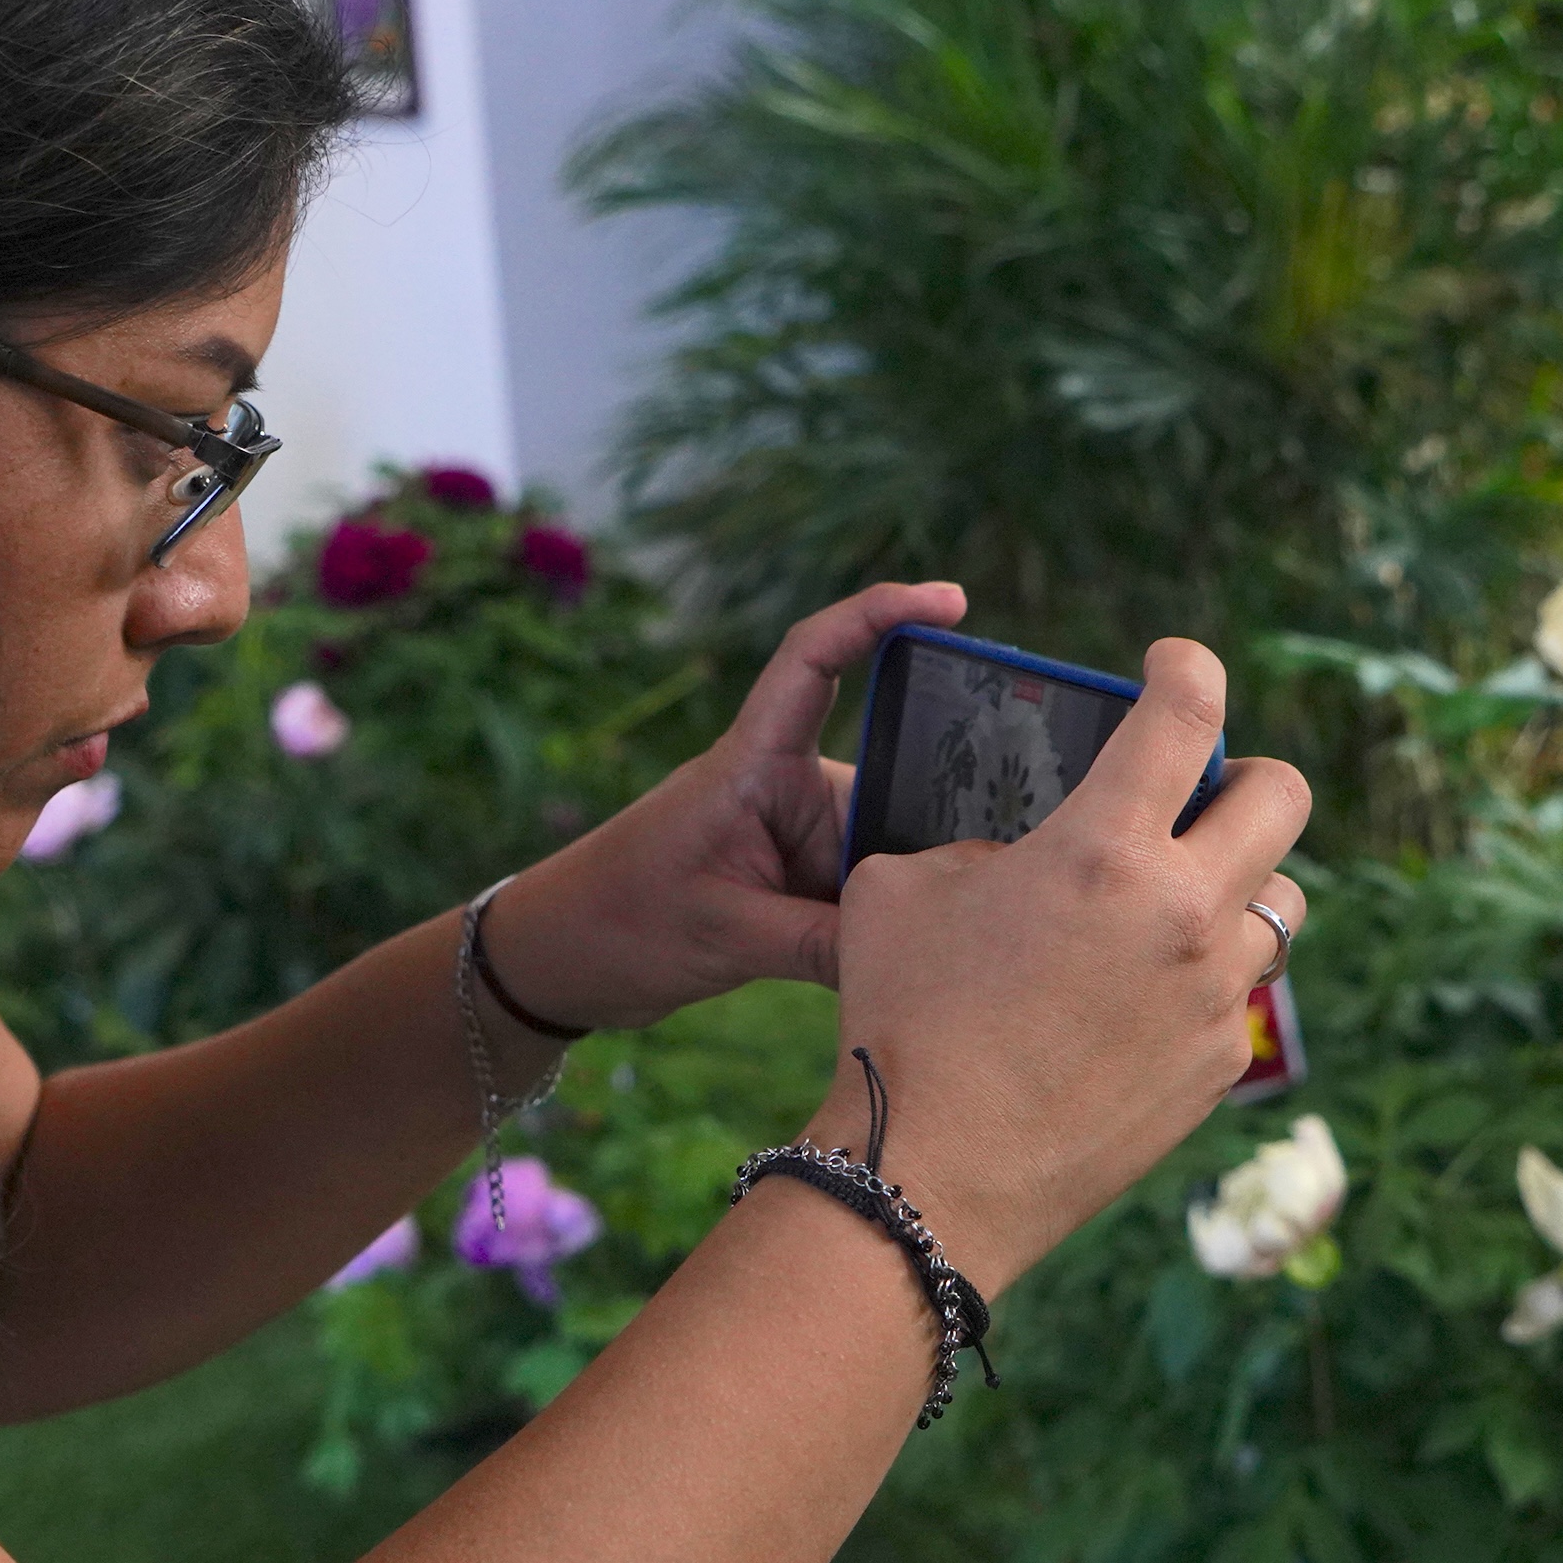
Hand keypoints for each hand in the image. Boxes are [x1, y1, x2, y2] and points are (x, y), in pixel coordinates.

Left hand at [485, 581, 970, 1031]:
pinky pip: (868, 885)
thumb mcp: (724, 936)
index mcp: (752, 763)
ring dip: (915, 877)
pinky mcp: (798, 880)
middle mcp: (783, 786)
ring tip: (960, 925)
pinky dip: (890, 912)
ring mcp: (793, 833)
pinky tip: (924, 950)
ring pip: (888, 838)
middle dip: (947, 803)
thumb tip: (916, 950)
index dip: (880, 615)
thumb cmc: (621, 922)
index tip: (951, 602)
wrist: (561, 960)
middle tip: (1001, 860)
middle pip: (891, 769)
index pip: (816, 659)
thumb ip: (820, 944)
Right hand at [812, 639, 1310, 1294]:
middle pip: (1283, 797)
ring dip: (1237, 881)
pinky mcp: (1219, 1064)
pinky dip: (1204, 975)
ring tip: (1176, 899)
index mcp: (1105, 848)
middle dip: (1245, 773)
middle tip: (1198, 791)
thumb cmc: (902, 1020)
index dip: (1188, 667)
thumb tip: (1023, 858)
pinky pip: (1241, 994)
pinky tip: (1140, 996)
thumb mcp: (906, 889)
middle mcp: (1184, 912)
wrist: (930, 1175)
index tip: (1173, 668)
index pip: (1188, 711)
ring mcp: (1214, 994)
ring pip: (1282, 902)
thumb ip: (983, 846)